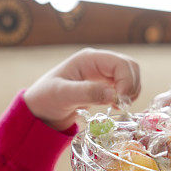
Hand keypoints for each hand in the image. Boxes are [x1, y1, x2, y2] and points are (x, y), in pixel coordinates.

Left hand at [24, 48, 140, 130]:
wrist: (38, 111)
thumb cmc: (45, 98)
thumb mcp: (62, 95)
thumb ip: (87, 93)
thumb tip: (113, 95)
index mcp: (89, 59)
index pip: (120, 63)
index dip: (127, 81)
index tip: (121, 100)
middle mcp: (98, 63)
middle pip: (129, 67)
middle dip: (131, 86)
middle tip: (122, 104)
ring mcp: (101, 74)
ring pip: (129, 77)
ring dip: (130, 91)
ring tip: (119, 106)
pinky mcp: (102, 86)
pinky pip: (123, 87)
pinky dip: (125, 96)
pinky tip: (115, 106)